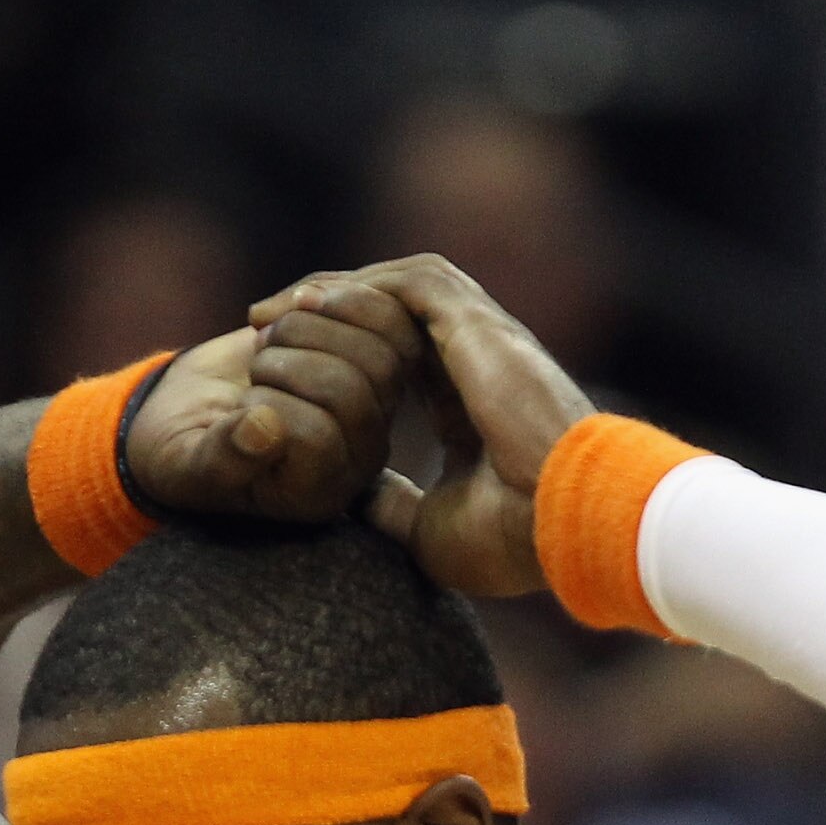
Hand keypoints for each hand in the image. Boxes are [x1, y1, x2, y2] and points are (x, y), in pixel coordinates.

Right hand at [124, 307, 419, 527]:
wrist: (197, 410)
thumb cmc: (189, 451)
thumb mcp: (190, 465)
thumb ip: (224, 457)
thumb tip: (262, 427)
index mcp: (322, 494)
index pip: (320, 435)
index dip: (269, 405)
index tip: (237, 410)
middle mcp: (361, 455)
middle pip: (359, 384)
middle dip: (291, 357)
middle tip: (252, 367)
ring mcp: (375, 403)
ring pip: (381, 343)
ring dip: (310, 322)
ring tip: (267, 340)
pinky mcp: (373, 354)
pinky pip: (381, 308)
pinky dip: (322, 293)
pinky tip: (282, 309)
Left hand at [250, 257, 592, 595]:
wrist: (561, 522)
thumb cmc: (512, 540)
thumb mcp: (430, 532)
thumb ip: (393, 508)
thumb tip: (354, 498)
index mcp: (472, 406)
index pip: (397, 362)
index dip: (342, 361)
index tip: (287, 374)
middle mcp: (478, 361)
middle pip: (389, 313)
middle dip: (325, 313)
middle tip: (263, 325)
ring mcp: (482, 337)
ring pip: (394, 286)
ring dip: (333, 291)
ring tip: (277, 309)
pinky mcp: (477, 325)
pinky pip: (406, 284)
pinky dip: (358, 287)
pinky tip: (310, 305)